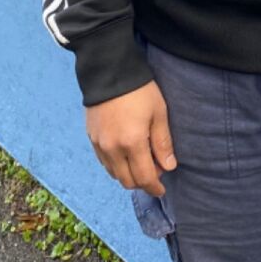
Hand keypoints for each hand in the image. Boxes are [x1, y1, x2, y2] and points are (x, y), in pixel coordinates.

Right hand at [84, 79, 176, 197]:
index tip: (162, 189)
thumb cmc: (140, 91)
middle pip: (127, 181)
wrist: (110, 72)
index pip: (144, 177)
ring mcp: (99, 144)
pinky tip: (125, 155)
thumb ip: (162, 143)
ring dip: (128, 175)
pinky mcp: (91, 138)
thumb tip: (169, 167)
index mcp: (132, 143)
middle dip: (142, 182)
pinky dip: (116, 165)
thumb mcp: (158, 113)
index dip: (154, 187)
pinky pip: (104, 162)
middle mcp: (113, 149)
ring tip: (141, 162)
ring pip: (114, 174)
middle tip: (154, 171)